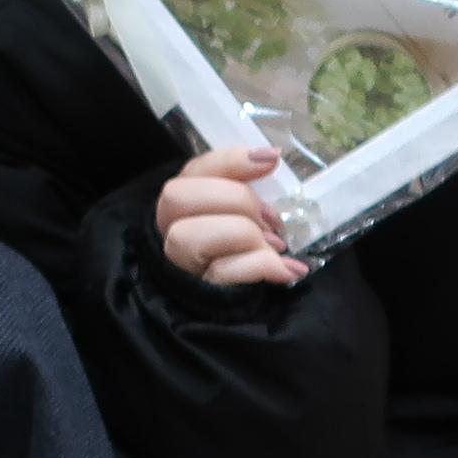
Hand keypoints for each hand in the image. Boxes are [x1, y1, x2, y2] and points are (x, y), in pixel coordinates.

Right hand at [156, 145, 304, 284]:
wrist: (234, 301)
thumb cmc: (240, 249)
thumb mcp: (240, 211)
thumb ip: (244, 184)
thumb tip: (270, 156)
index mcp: (182, 200)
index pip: (194, 169)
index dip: (231, 160)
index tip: (272, 158)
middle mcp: (170, 227)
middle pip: (180, 196)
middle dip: (236, 201)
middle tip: (270, 221)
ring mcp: (182, 262)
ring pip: (193, 235)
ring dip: (247, 236)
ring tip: (275, 247)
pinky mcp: (203, 290)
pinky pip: (224, 272)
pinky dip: (262, 266)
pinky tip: (287, 270)